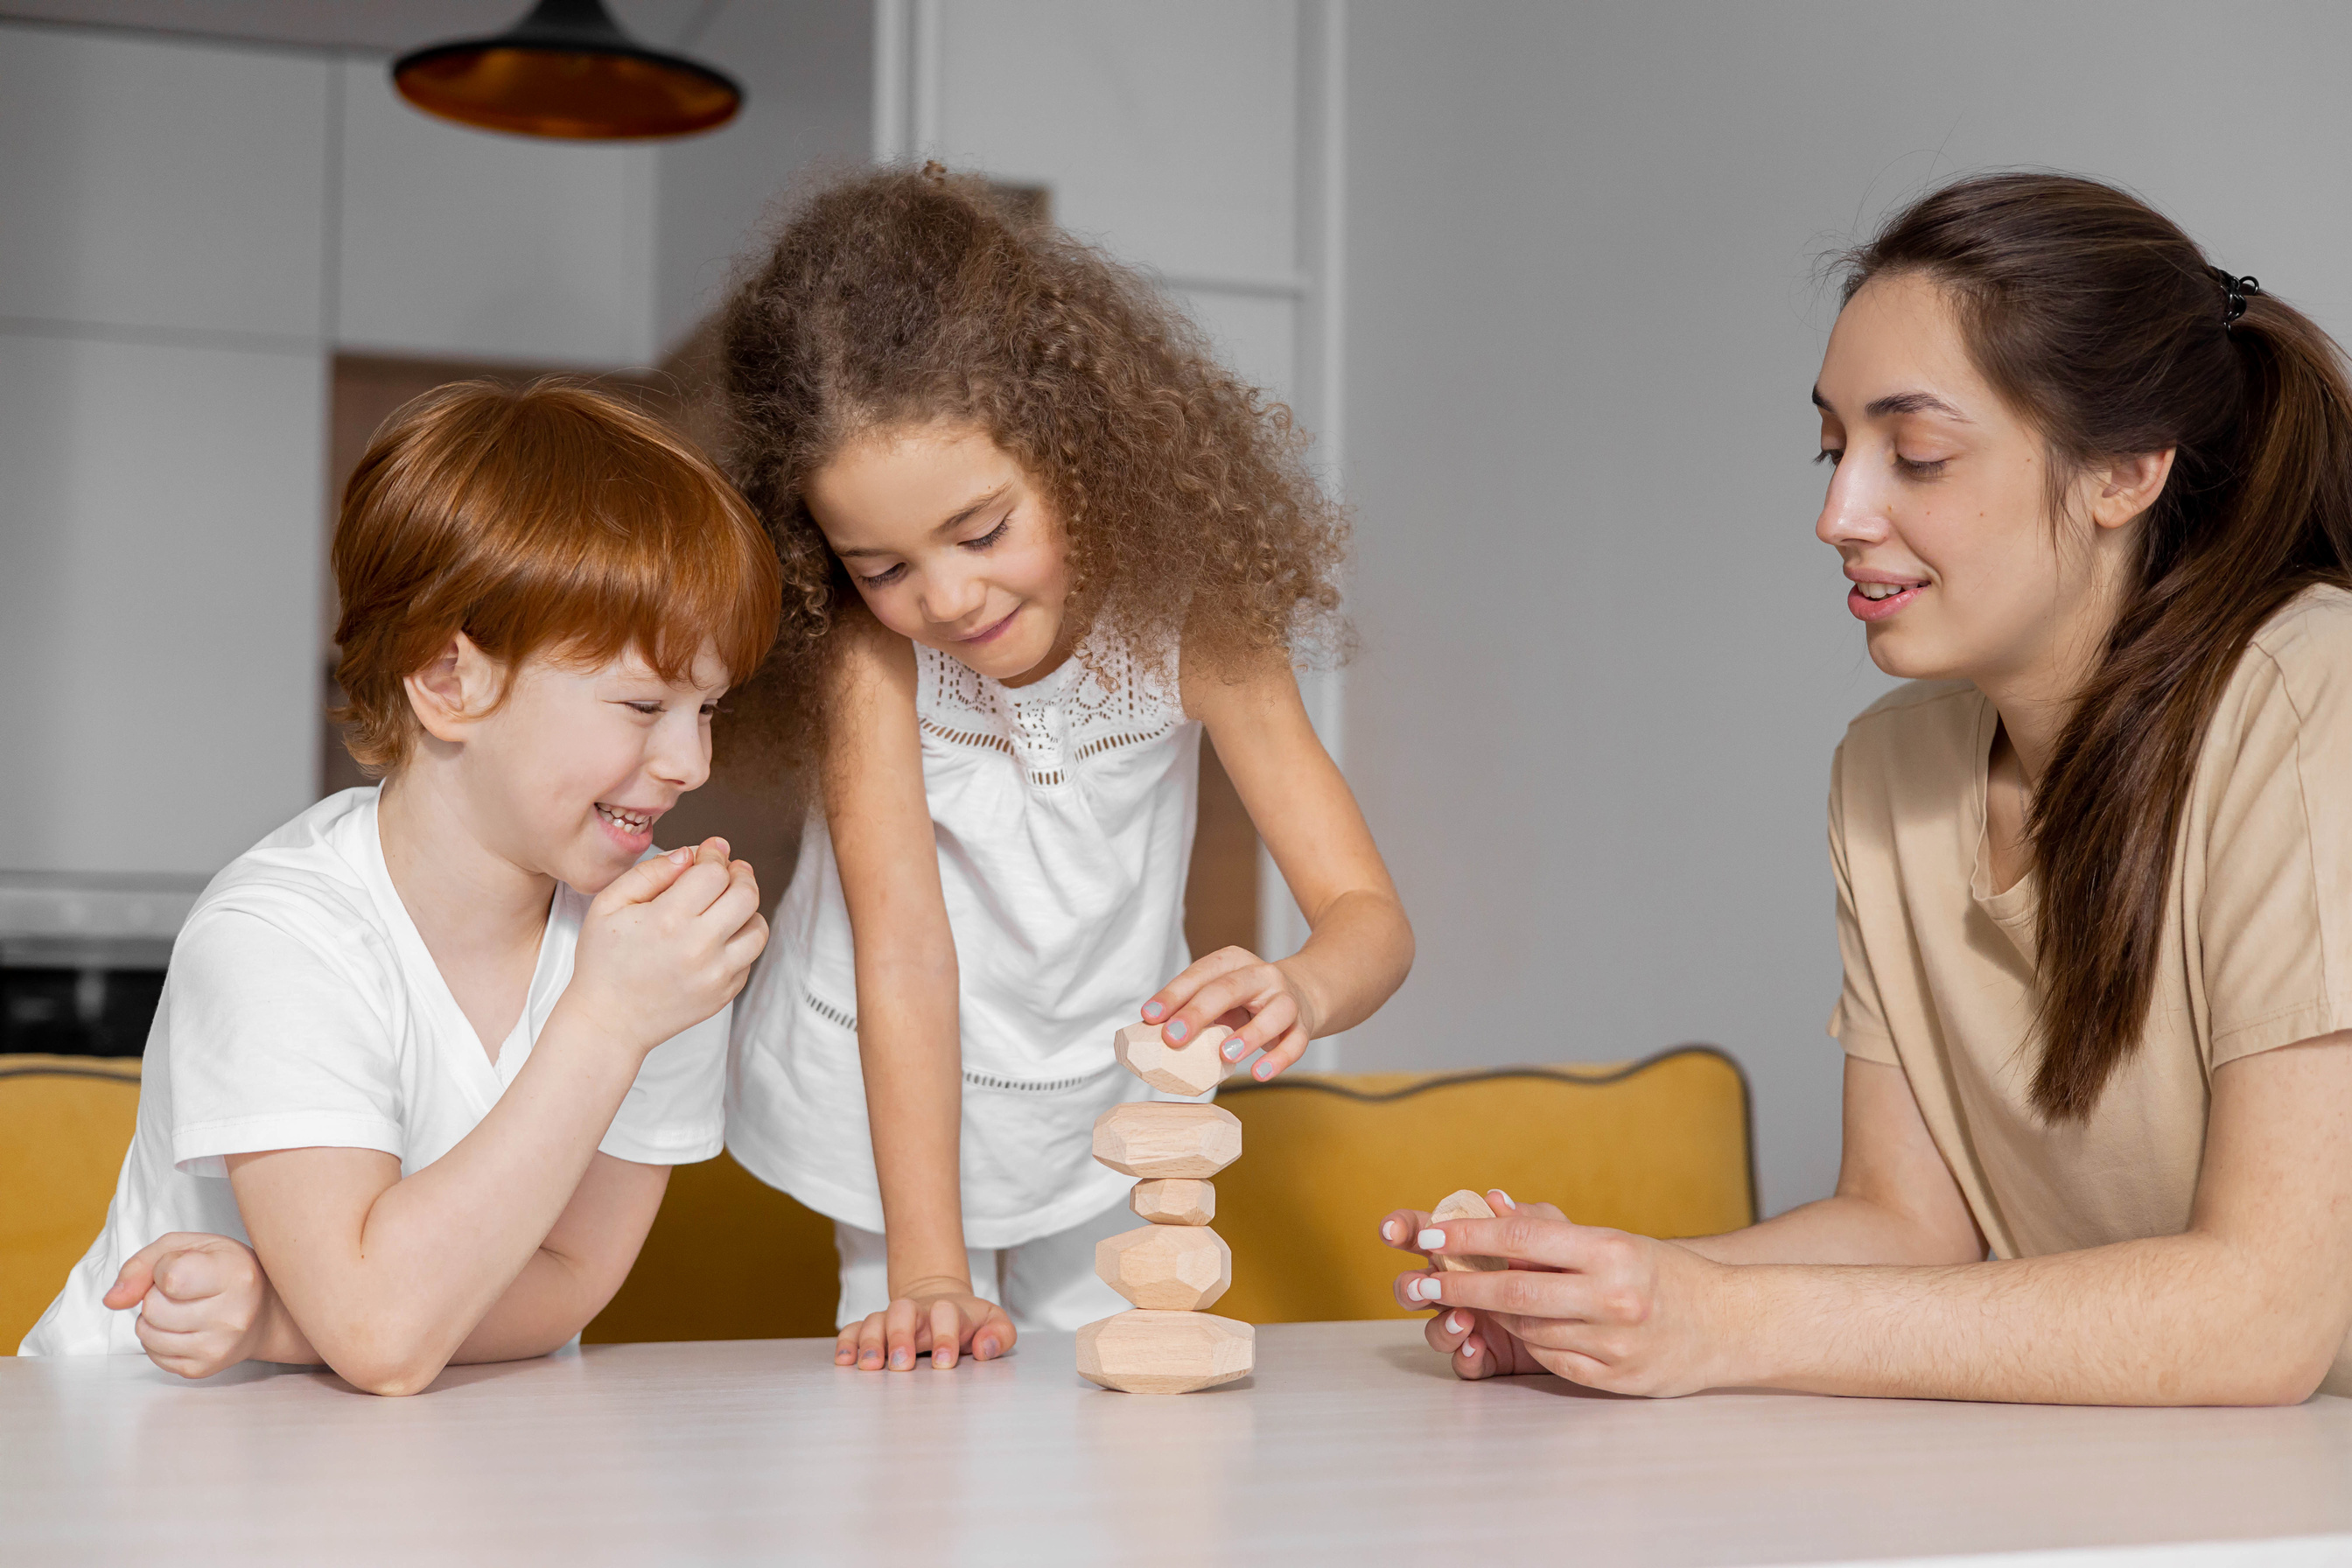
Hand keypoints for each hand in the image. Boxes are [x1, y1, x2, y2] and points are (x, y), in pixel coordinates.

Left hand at [102, 1232, 273, 1379]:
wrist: (265, 1312)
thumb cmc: (224, 1270)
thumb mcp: (191, 1246)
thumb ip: (144, 1263)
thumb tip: (112, 1300)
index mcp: (236, 1275)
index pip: (170, 1277)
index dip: (163, 1267)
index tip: (184, 1265)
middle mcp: (233, 1316)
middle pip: (153, 1308)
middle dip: (156, 1296)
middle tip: (182, 1291)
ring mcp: (218, 1348)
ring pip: (147, 1334)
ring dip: (153, 1319)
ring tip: (179, 1309)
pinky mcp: (203, 1369)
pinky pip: (153, 1355)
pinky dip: (158, 1339)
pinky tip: (182, 1328)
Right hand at [566, 837, 767, 1052]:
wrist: (608, 1022)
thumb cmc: (604, 962)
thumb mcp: (609, 905)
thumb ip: (651, 872)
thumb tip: (689, 854)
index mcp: (668, 920)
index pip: (715, 872)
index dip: (715, 854)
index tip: (710, 851)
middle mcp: (699, 947)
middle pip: (747, 894)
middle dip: (740, 874)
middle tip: (729, 870)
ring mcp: (716, 974)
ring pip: (759, 927)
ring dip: (747, 909)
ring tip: (726, 905)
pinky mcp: (725, 994)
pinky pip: (750, 957)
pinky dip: (739, 941)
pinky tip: (716, 938)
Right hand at [834, 1277, 1014, 1371]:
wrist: (941, 1304)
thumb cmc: (969, 1322)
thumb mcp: (995, 1323)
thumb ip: (1000, 1334)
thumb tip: (984, 1348)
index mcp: (949, 1311)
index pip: (946, 1314)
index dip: (945, 1337)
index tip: (945, 1363)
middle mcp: (917, 1312)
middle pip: (902, 1310)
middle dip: (900, 1336)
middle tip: (902, 1365)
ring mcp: (892, 1319)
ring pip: (875, 1320)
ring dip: (871, 1342)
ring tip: (870, 1367)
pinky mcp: (874, 1330)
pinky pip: (854, 1330)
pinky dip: (847, 1343)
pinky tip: (844, 1362)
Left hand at [1142, 946, 1321, 1081]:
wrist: (1303, 994)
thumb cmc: (1247, 999)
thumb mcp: (1218, 994)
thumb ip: (1191, 1008)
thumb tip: (1150, 1032)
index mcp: (1233, 962)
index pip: (1201, 973)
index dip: (1174, 994)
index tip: (1149, 1016)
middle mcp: (1262, 975)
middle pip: (1230, 988)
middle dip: (1198, 1012)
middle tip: (1172, 1037)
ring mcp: (1286, 999)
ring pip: (1274, 1013)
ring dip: (1249, 1035)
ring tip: (1223, 1055)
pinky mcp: (1303, 1026)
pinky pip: (1295, 1043)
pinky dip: (1278, 1059)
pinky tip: (1260, 1073)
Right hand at [1378, 1190, 1555, 1378]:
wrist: (1594, 1318)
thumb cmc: (1567, 1269)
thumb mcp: (1556, 1238)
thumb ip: (1527, 1220)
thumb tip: (1495, 1198)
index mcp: (1467, 1250)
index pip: (1424, 1233)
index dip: (1401, 1229)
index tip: (1390, 1231)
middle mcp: (1460, 1286)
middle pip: (1414, 1285)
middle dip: (1408, 1286)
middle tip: (1422, 1287)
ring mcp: (1469, 1322)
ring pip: (1431, 1328)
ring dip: (1440, 1325)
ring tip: (1463, 1320)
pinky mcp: (1487, 1355)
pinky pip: (1462, 1361)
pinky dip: (1463, 1355)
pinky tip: (1475, 1347)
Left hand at [1385, 1196, 1741, 1396]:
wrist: (1732, 1325)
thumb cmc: (1664, 1274)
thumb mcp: (1613, 1239)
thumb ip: (1549, 1229)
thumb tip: (1489, 1203)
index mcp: (1612, 1251)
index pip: (1523, 1241)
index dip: (1469, 1238)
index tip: (1429, 1236)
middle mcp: (1613, 1297)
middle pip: (1515, 1293)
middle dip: (1459, 1287)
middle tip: (1419, 1283)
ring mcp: (1615, 1343)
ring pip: (1529, 1329)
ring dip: (1495, 1316)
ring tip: (1474, 1303)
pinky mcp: (1615, 1379)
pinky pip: (1552, 1360)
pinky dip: (1531, 1343)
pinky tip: (1525, 1329)